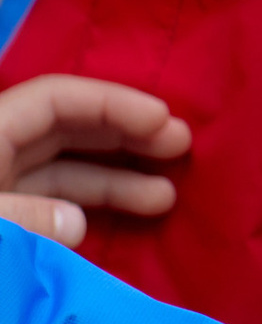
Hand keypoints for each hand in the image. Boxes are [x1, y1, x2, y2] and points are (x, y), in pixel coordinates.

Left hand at [0, 72, 189, 243]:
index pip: (56, 99)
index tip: (160, 120)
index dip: (112, 103)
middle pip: (68, 130)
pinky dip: (89, 207)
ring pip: (63, 172)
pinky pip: (51, 204)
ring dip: (116, 180)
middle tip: (181, 145)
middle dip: (126, 135)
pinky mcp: (4, 224)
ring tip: (166, 196)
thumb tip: (77, 223)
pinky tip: (124, 220)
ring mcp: (1, 189)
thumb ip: (25, 218)